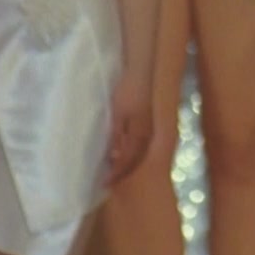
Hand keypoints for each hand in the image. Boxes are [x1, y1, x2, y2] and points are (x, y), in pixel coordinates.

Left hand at [103, 70, 153, 186]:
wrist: (142, 71)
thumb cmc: (128, 92)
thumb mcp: (118, 114)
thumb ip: (116, 135)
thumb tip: (113, 156)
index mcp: (140, 135)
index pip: (127, 161)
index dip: (116, 173)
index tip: (105, 183)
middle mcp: (147, 135)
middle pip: (136, 160)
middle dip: (124, 172)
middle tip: (110, 180)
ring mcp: (149, 127)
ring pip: (139, 152)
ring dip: (128, 162)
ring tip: (115, 168)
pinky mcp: (148, 120)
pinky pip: (140, 143)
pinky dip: (131, 152)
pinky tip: (123, 149)